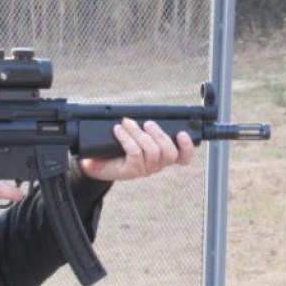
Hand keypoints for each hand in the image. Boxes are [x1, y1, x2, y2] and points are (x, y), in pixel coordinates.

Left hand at [80, 118, 194, 180]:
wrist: (98, 162)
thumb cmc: (118, 147)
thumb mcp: (135, 135)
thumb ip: (145, 128)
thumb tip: (146, 115)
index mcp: (162, 156)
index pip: (183, 157)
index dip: (187, 147)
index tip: (182, 133)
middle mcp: (157, 164)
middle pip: (169, 152)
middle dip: (160, 134)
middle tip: (148, 123)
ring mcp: (145, 169)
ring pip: (152, 151)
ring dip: (140, 134)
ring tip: (127, 123)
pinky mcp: (132, 170)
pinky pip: (134, 153)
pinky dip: (127, 138)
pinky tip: (119, 130)